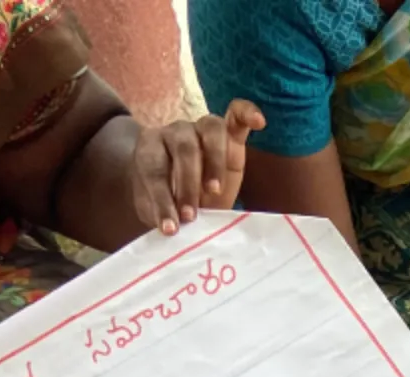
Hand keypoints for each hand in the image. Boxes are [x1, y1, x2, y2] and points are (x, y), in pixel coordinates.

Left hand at [130, 99, 261, 235]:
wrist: (185, 200)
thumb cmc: (171, 206)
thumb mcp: (160, 212)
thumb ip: (163, 214)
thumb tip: (172, 230)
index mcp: (150, 148)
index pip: (154, 168)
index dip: (161, 198)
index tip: (169, 228)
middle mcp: (176, 133)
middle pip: (184, 148)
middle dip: (187, 184)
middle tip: (191, 216)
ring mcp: (203, 130)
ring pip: (211, 131)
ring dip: (215, 162)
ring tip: (215, 191)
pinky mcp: (230, 134)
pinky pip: (238, 114)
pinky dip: (247, 113)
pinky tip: (259, 122)